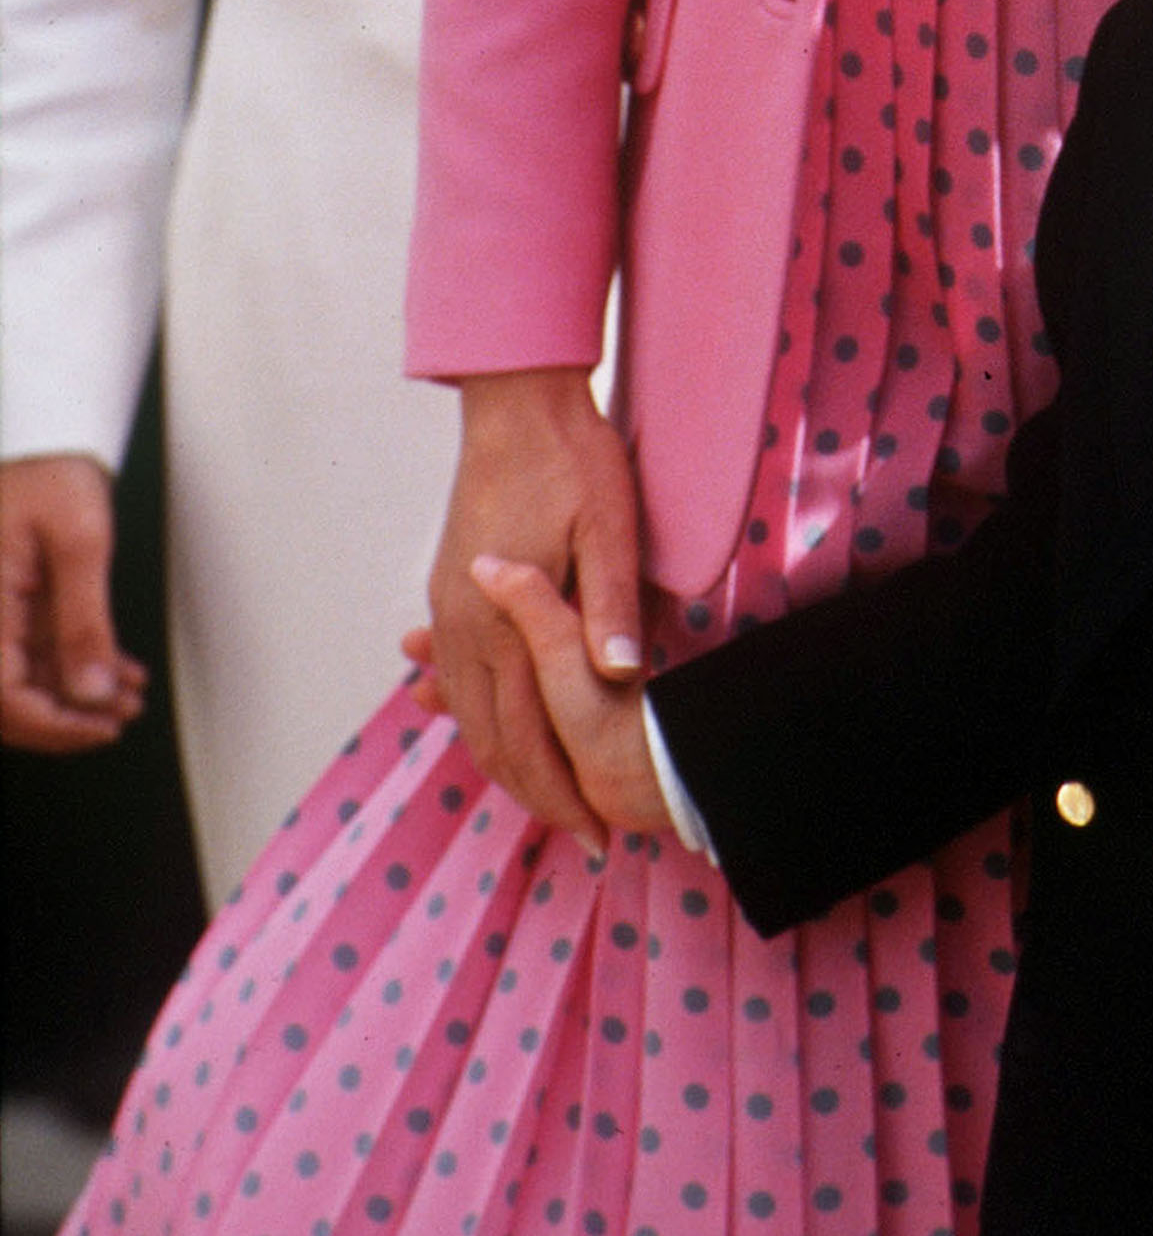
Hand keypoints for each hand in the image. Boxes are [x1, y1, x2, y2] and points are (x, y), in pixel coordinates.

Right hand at [1, 452, 146, 749]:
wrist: (44, 436)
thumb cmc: (51, 473)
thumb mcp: (80, 543)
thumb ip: (84, 623)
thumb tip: (92, 693)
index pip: (4, 697)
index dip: (53, 726)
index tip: (102, 727)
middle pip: (10, 700)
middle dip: (69, 718)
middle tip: (122, 716)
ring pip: (28, 681)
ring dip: (79, 696)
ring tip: (131, 695)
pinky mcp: (13, 608)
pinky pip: (36, 655)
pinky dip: (77, 668)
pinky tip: (118, 671)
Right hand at [427, 368, 643, 834]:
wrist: (514, 401)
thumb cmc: (573, 459)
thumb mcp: (610, 525)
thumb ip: (609, 602)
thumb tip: (620, 673)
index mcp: (500, 621)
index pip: (529, 738)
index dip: (563, 794)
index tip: (601, 833)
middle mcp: (462, 627)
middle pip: (491, 740)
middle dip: (536, 795)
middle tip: (585, 833)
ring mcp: (447, 611)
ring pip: (468, 716)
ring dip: (506, 762)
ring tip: (552, 799)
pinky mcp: (447, 594)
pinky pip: (456, 680)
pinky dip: (477, 721)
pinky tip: (500, 735)